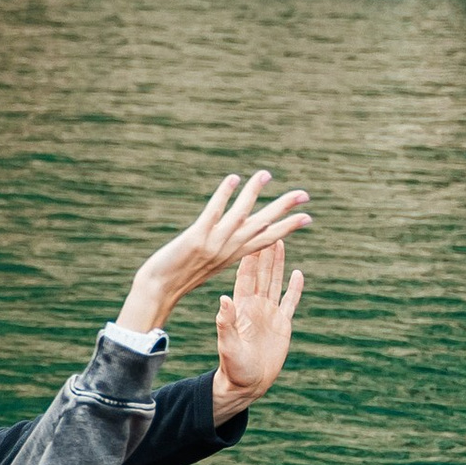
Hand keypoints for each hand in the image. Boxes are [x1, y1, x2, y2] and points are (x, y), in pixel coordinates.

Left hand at [122, 169, 311, 337]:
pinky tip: (233, 178)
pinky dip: (224, 195)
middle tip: (304, 194)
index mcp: (233, 256)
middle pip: (262, 226)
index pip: (267, 239)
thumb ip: (224, 247)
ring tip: (266, 174)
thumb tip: (235, 235)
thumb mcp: (209, 262)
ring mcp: (213, 244)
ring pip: (240, 215)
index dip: (288, 228)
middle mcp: (228, 250)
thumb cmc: (179, 276)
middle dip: (284, 209)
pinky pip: (213, 213)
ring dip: (253, 193)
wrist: (157, 290)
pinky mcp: (195, 239)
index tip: (308, 217)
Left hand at [213, 238, 305, 416]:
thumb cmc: (233, 367)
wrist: (247, 384)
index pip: (245, 277)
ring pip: (275, 281)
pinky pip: (290, 302)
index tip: (250, 237)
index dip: (248, 258)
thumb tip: (223, 299)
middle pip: (261, 273)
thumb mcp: (228, 345)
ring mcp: (269, 313)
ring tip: (280, 241)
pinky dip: (295, 288)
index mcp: (240, 308)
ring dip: (278, 263)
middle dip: (264, 251)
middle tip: (266, 226)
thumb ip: (226, 323)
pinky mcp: (282, 324)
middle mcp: (255, 306)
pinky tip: (299, 273)